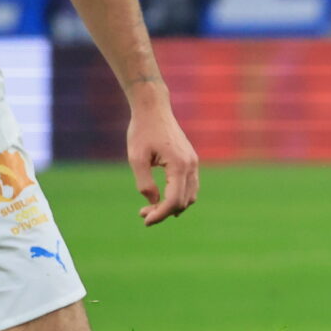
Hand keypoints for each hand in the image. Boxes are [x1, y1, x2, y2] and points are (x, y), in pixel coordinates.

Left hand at [128, 100, 199, 226]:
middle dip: (164, 211)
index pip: (174, 200)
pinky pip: (190, 186)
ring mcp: (193, 163)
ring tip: (151, 209)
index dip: (160, 214)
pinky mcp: (191, 160)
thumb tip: (152, 203)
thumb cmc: (142, 131)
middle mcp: (191, 165)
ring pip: (190, 195)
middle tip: (142, 214)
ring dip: (173, 206)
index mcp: (179, 165)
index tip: (145, 221)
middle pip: (183, 201)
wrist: (153, 108)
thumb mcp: (137, 159)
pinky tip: (163, 198)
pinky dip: (179, 196)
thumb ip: (145, 183)